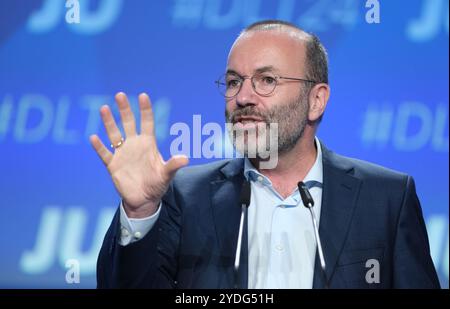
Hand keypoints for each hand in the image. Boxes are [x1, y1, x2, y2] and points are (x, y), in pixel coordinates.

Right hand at [90, 92, 187, 217]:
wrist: (144, 200)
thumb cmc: (158, 185)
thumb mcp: (167, 175)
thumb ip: (173, 165)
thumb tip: (185, 158)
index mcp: (148, 144)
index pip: (147, 123)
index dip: (145, 110)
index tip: (143, 96)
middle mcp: (134, 145)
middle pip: (128, 123)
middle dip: (125, 109)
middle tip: (120, 95)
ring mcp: (122, 154)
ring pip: (114, 134)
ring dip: (109, 122)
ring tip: (104, 108)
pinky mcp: (113, 165)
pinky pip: (105, 153)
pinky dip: (99, 146)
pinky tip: (94, 137)